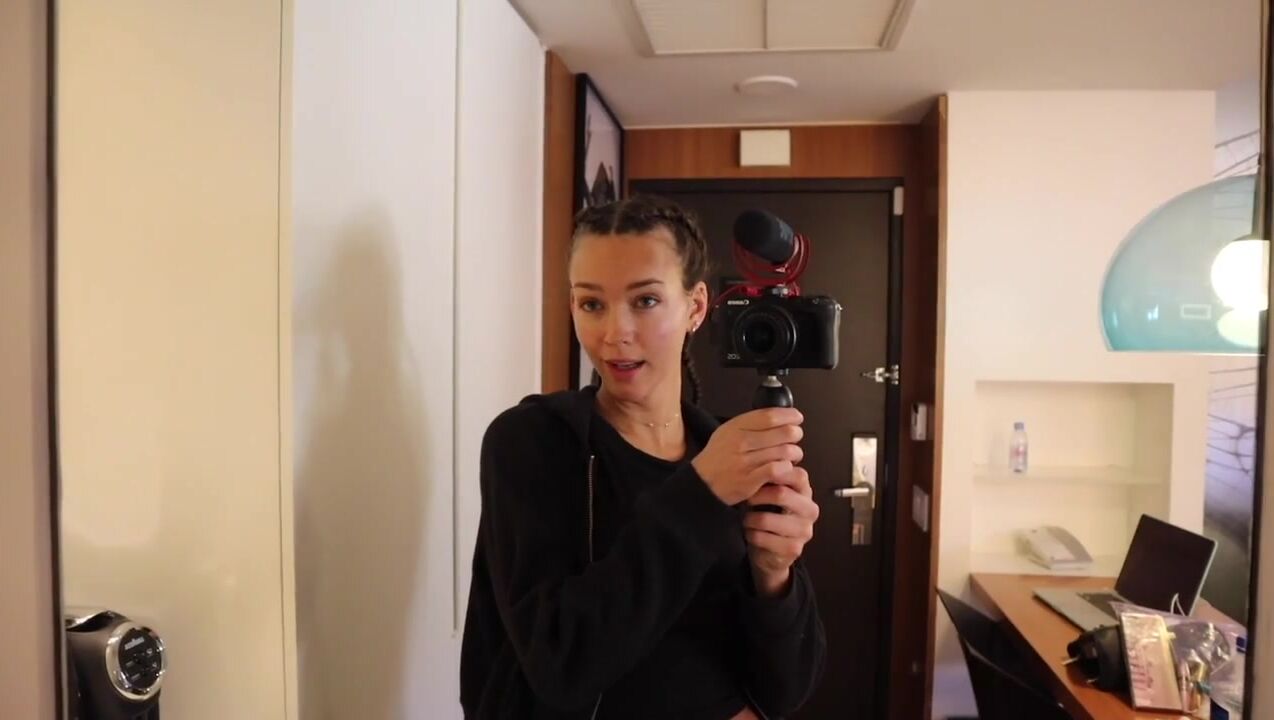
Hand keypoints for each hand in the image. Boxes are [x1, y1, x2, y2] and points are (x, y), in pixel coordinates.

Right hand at [691, 408, 803, 505]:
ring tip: (793, 455)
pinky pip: (778, 469)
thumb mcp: (726, 432)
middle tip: (796, 436)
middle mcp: (741, 442)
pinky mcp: (750, 480)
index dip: (789, 415)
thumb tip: (777, 417)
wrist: (702, 484)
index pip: (769, 416)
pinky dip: (786, 468)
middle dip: (795, 434)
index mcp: (736, 427)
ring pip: (784, 451)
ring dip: (794, 453)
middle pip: (782, 432)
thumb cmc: (717, 459)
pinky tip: (785, 468)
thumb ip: (749, 423)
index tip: (797, 417)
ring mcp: (746, 462)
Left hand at [743, 467, 818, 593]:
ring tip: (745, 518)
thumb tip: (759, 457)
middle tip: (744, 497)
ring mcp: (804, 531)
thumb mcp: (773, 494)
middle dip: (757, 495)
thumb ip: (772, 477)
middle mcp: (809, 510)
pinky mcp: (794, 548)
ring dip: (750, 518)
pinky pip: (763, 538)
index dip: (772, 472)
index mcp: (806, 492)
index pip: (796, 474)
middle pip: (781, 494)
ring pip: (767, 519)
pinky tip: (750, 532)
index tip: (754, 474)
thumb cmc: (770, 514)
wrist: (772, 550)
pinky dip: (751, 534)